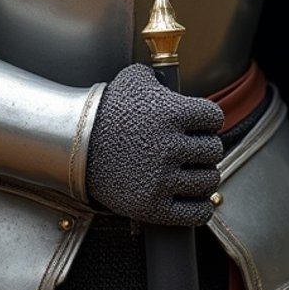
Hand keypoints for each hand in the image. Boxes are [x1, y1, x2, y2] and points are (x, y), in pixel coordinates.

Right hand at [85, 63, 223, 226]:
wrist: (73, 147)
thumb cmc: (103, 114)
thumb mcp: (130, 81)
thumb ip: (157, 76)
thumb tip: (170, 79)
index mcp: (173, 113)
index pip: (215, 118)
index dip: (207, 121)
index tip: (199, 126)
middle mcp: (171, 146)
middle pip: (213, 150)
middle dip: (204, 149)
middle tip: (191, 151)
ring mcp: (162, 179)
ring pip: (208, 181)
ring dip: (202, 177)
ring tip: (189, 173)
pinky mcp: (153, 206)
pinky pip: (196, 213)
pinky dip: (199, 208)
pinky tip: (192, 200)